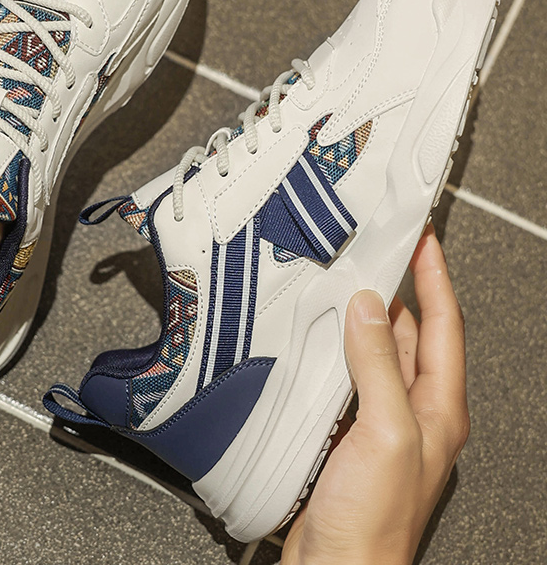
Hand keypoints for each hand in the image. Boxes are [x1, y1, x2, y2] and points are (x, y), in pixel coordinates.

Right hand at [280, 225, 469, 564]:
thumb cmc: (372, 522)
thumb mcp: (386, 434)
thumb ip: (379, 368)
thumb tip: (370, 311)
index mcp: (438, 409)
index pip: (444, 325)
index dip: (435, 277)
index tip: (424, 239)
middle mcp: (413, 411)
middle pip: (412, 333)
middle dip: (400, 288)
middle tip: (381, 250)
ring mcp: (380, 420)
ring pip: (377, 350)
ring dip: (366, 316)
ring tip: (349, 281)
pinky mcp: (348, 429)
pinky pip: (346, 372)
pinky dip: (336, 345)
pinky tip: (319, 335)